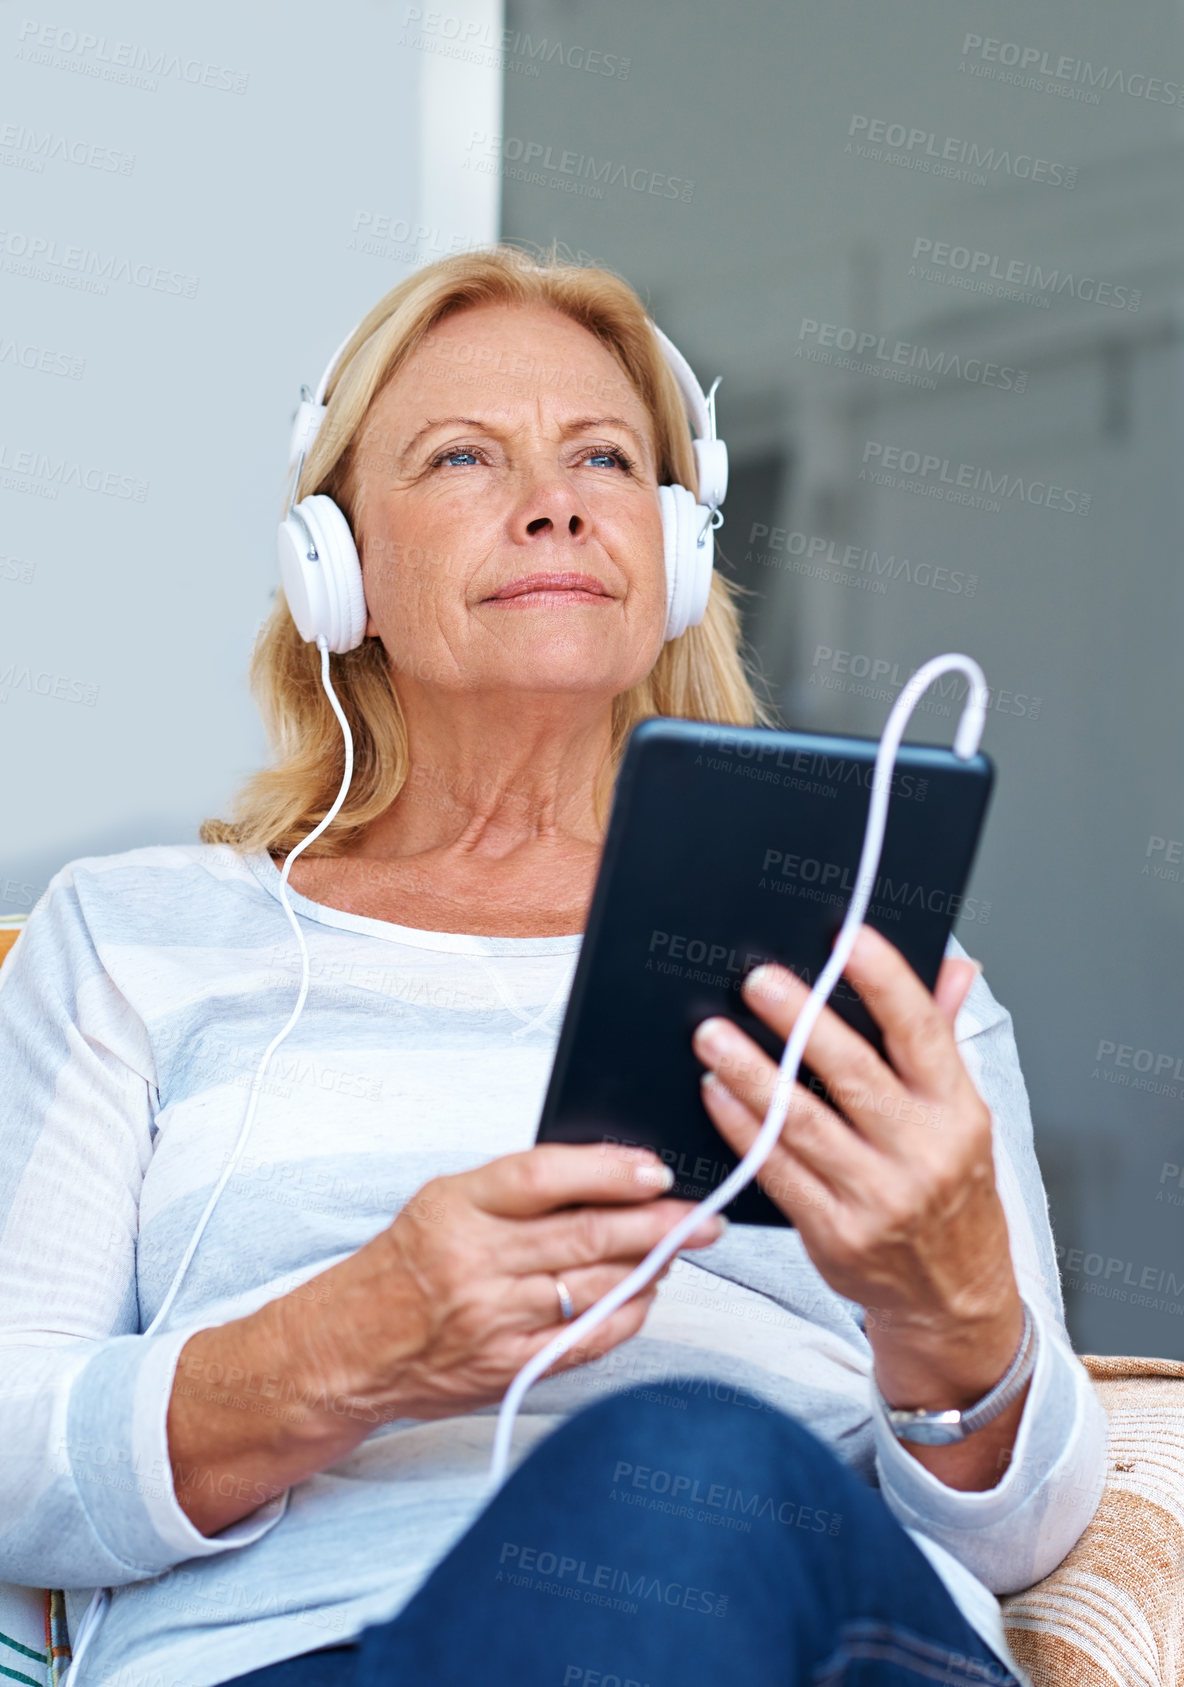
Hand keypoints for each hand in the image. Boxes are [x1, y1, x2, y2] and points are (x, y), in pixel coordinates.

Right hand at [279, 1144, 722, 1424]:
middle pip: (585, 1235)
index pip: (545, 1176)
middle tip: (705, 1215)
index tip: (656, 1169)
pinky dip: (626, 1315)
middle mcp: (473, 1263)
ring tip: (680, 1248)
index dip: (609, 1170)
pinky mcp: (505, 1368)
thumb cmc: (404, 1265)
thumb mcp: (443, 1201)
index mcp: (455, 1207)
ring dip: (650, 1267)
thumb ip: (516, 1188)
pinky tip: (645, 1295)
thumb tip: (608, 1173)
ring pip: (595, 1287)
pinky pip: (585, 1340)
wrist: (346, 1350)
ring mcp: (491, 1321)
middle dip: (659, 1223)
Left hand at [690, 927, 1026, 1482]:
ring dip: (751, 1074)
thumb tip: (952, 965)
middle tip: (757, 981)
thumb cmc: (951, 1191)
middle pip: (854, 1074)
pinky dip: (742, 1129)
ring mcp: (878, 1198)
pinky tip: (715, 1094)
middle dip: (801, 1022)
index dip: (886, 981)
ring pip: (804, 1123)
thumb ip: (944, 1036)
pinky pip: (778, 1171)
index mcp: (958, 1111)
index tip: (847, 940)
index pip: (923, 1033)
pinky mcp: (835, 1234)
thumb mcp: (963, 1115)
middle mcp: (923, 1153)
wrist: (954, 1297)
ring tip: (712, 1035)